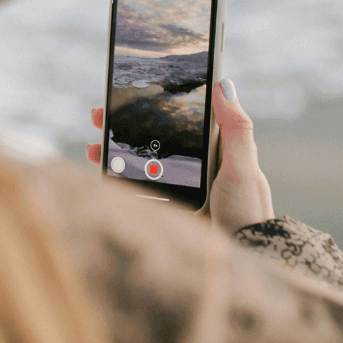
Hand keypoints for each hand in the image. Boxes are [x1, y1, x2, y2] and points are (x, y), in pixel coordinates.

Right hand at [85, 79, 273, 232]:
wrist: (240, 259)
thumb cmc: (247, 212)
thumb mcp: (242, 167)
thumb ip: (235, 129)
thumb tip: (222, 84)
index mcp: (214, 148)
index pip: (180, 117)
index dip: (154, 104)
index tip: (131, 92)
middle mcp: (195, 165)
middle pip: (153, 137)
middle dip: (124, 125)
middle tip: (99, 116)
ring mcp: (179, 187)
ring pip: (140, 161)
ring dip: (115, 151)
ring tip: (94, 147)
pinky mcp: (167, 208)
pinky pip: (137, 188)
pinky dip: (118, 179)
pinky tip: (103, 173)